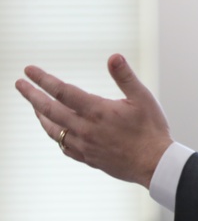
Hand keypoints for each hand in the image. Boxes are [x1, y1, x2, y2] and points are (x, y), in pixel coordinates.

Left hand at [14, 54, 172, 187]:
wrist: (155, 163)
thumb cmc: (151, 129)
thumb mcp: (143, 98)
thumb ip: (125, 77)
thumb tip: (113, 56)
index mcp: (97, 111)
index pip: (62, 91)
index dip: (43, 79)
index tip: (28, 70)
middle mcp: (85, 128)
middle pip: (49, 110)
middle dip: (31, 95)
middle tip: (19, 84)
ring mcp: (84, 145)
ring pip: (52, 129)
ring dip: (39, 115)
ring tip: (33, 105)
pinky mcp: (88, 158)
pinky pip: (63, 145)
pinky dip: (55, 134)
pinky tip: (55, 131)